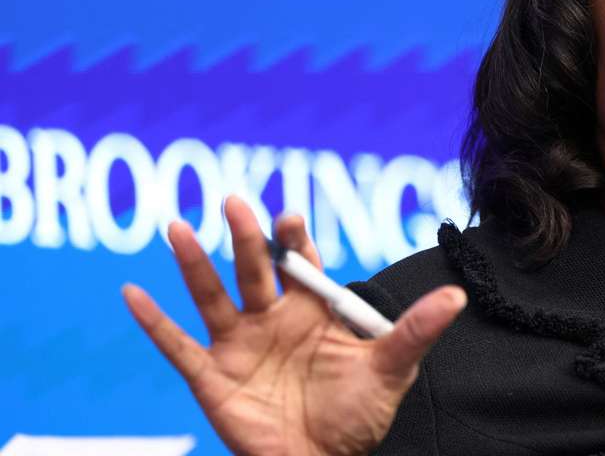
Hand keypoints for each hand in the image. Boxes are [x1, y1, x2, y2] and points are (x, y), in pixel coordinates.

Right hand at [122, 195, 465, 455]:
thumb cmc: (357, 416)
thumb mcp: (391, 369)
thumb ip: (416, 330)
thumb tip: (456, 296)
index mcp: (312, 310)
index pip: (300, 262)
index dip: (293, 239)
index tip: (290, 216)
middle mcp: (272, 318)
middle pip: (255, 269)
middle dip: (247, 238)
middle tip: (235, 203)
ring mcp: (239, 344)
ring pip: (212, 294)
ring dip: (194, 263)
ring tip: (178, 228)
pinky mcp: (212, 375)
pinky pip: (177, 345)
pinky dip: (153, 321)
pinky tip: (132, 292)